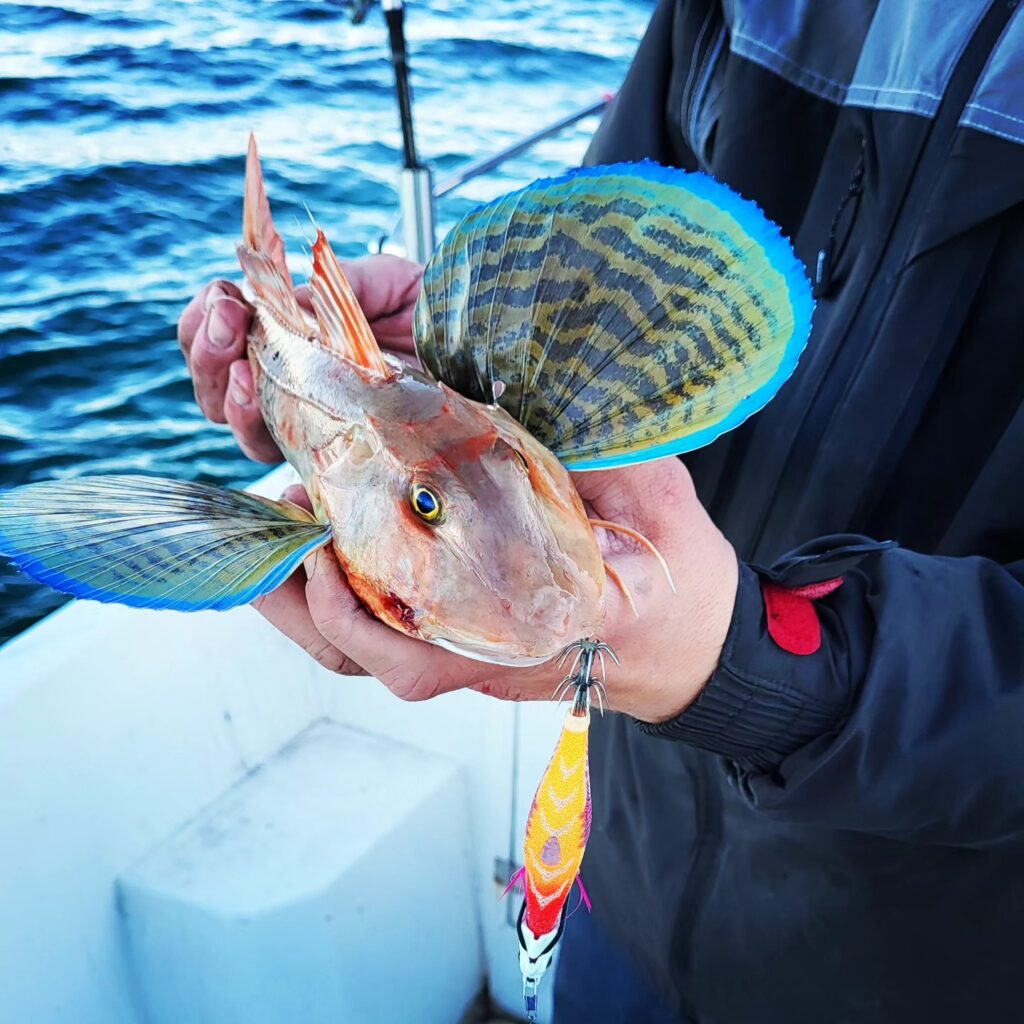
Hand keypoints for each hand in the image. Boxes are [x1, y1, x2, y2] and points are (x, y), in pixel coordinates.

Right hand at [176, 255, 423, 461]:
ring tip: (246, 376)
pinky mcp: (344, 467)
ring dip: (232, 400)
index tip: (226, 301)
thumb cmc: (437, 316)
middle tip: (226, 328)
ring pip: (244, 427)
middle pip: (216, 382)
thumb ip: (331, 288)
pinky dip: (280, 467)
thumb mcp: (385, 285)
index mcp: (293, 337)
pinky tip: (282, 449)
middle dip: (207, 354)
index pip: (223, 331)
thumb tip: (276, 302)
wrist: (487, 352)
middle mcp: (292, 386)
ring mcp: (314, 427)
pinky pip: (298, 478)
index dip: (208, 318)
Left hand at [254, 457, 738, 722]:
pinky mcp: (467, 649)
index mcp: (535, 630)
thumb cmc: (678, 582)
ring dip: (310, 601)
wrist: (691, 643)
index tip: (323, 541)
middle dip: (306, 596)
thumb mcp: (655, 504)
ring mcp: (471, 660)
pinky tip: (327, 549)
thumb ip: (594, 457)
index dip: (356, 604)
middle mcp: (488, 656)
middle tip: (283, 516)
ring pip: (365, 653)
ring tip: (285, 529)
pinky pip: (385, 640)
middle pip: (367, 653)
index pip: (423, 644)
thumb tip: (523, 394)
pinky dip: (342, 601)